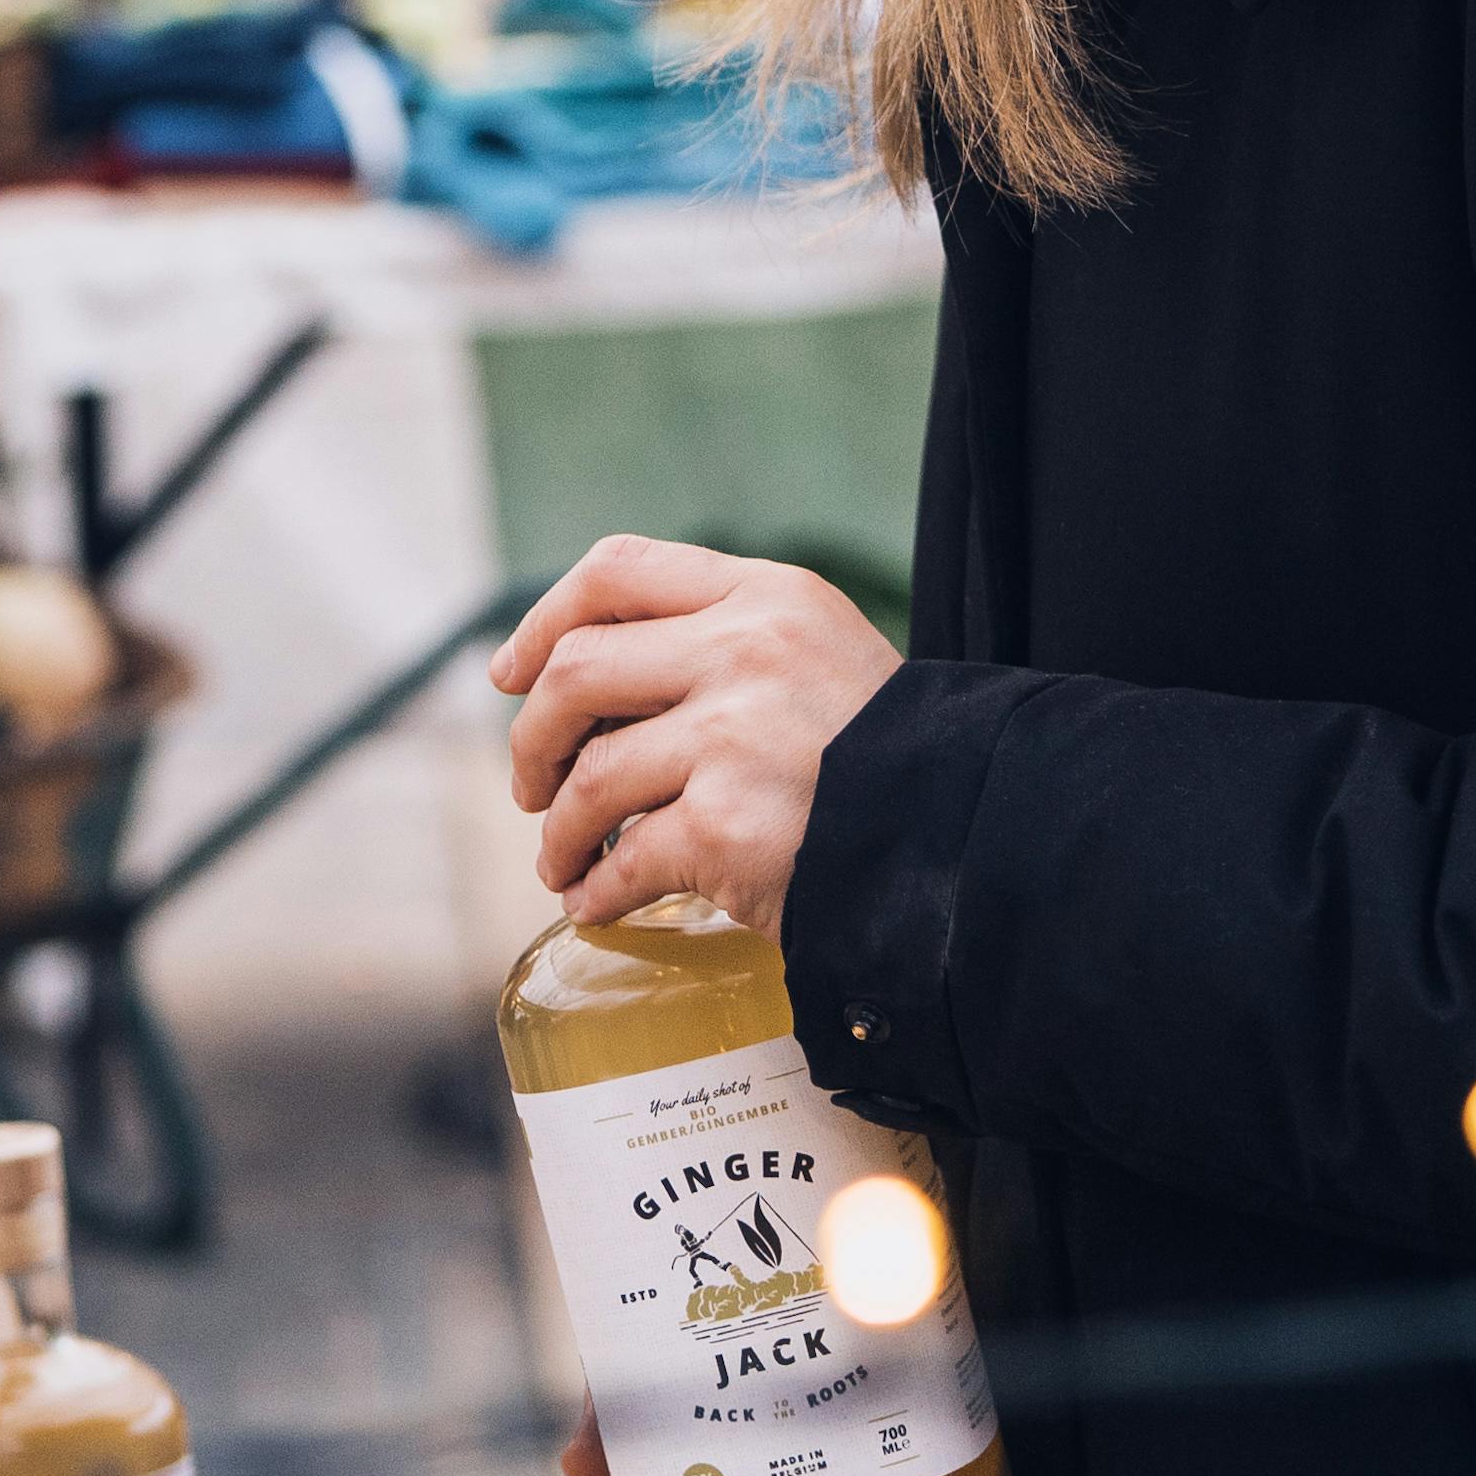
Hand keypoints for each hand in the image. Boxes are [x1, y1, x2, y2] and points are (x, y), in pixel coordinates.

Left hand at [494, 533, 898, 935]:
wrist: (966, 835)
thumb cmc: (886, 755)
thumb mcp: (817, 653)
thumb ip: (722, 645)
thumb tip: (584, 681)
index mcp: (764, 595)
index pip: (615, 571)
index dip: (542, 620)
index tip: (509, 672)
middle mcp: (744, 652)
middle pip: (576, 671)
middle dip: (532, 737)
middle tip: (532, 786)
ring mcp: (732, 739)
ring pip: (588, 777)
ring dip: (559, 832)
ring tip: (561, 861)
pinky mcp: (725, 829)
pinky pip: (623, 861)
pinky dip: (596, 891)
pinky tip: (596, 905)